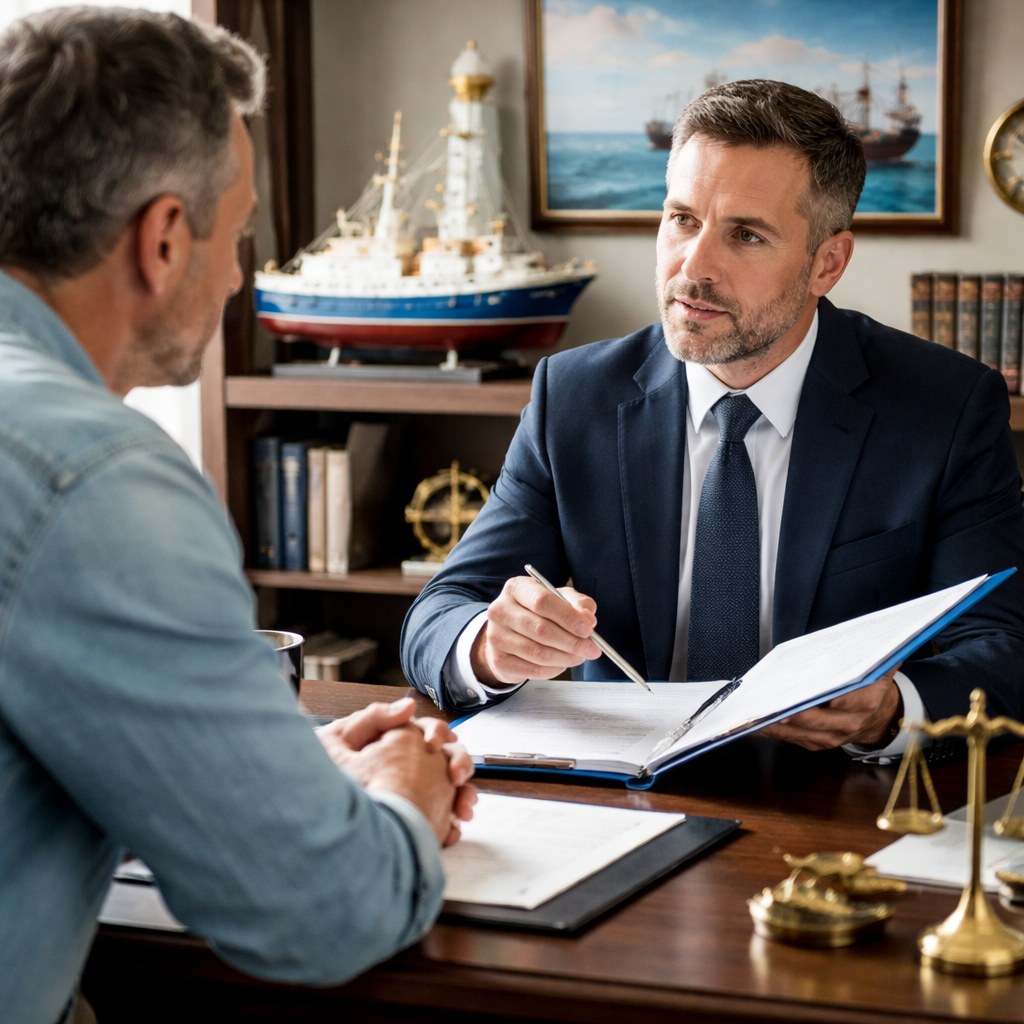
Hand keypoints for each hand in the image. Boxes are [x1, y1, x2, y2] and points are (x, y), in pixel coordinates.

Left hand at [316, 698, 476, 845]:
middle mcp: (410, 765)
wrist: (313, 818)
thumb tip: (408, 707)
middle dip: (458, 764)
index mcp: (396, 742)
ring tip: (462, 809)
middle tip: (455, 776)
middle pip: (447, 758)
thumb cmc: (323, 774)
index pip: (427, 731)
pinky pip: (442, 819)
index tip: (433, 746)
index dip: (436, 734)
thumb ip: (376, 716)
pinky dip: (451, 825)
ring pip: (451, 789)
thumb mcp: (344, 737)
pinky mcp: (417, 819)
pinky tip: (451, 830)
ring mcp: (416, 792)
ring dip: (462, 796)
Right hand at [471, 576, 601, 684]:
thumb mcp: (560, 599)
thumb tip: (588, 619)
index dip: (568, 617)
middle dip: (572, 642)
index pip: (543, 601)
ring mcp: (496, 636)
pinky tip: (561, 663)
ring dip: (565, 658)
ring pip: (538, 652)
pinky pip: (533, 669)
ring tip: (578, 656)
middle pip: (541, 629)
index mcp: (517, 588)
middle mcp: (501, 610)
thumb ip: (578, 604)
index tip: (588, 629)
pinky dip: (553, 669)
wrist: (509, 634)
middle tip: (591, 649)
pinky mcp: (498, 660)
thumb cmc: (537, 613)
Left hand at [759, 667, 903, 750]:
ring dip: (779, 724)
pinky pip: (794, 738)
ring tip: (760, 713)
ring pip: (803, 732)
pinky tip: (761, 721)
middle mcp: (849, 722)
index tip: (821, 696)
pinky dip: (776, 731)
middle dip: (797, 713)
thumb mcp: (877, 669)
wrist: (877, 719)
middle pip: (819, 719)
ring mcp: (833, 736)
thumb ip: (877, 654)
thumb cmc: (869, 689)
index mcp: (865, 701)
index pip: (851, 701)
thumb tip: (878, 636)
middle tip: (777, 705)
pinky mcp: (819, 743)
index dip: (836, 700)